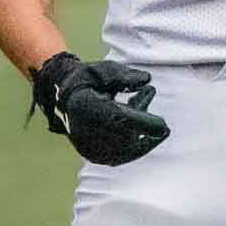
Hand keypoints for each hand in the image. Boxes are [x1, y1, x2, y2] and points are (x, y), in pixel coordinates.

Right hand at [29, 53, 170, 164]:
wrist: (61, 96)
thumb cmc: (86, 80)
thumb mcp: (104, 70)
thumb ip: (125, 76)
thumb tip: (147, 81)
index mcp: (90, 108)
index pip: (123, 119)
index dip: (145, 124)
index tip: (164, 127)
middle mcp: (87, 130)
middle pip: (126, 134)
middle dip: (145, 126)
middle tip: (164, 126)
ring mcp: (88, 145)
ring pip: (124, 146)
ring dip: (140, 133)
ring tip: (147, 114)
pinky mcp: (92, 154)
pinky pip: (119, 155)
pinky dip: (133, 145)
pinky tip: (143, 134)